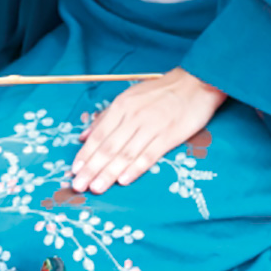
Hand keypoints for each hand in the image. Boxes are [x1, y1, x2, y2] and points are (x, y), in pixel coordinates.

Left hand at [71, 68, 225, 194]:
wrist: (196, 83)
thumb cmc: (159, 92)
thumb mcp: (128, 98)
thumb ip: (105, 118)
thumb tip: (83, 136)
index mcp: (121, 107)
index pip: (98, 136)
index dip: (85, 154)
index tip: (73, 170)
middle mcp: (133, 117)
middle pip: (108, 147)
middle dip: (91, 168)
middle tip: (78, 185)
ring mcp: (151, 127)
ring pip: (125, 154)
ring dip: (109, 172)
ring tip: (96, 188)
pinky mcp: (169, 135)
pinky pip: (149, 154)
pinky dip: (135, 168)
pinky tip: (124, 180)